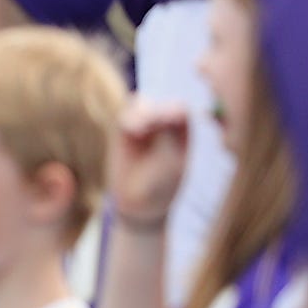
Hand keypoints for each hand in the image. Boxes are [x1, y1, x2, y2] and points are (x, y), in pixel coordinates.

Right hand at [108, 98, 189, 229]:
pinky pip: (126, 115)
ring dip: (140, 115)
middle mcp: (165, 124)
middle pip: (160, 104)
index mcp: (183, 131)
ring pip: (141, 106)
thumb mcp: (171, 163)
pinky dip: (128, 120)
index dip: (171, 111)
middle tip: (148, 126)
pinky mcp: (124, 131)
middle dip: (154, 113)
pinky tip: (130, 131)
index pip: (180, 110)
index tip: (166, 122)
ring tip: (137, 131)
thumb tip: (157, 114)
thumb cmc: (161, 185)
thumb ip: (167, 137)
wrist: (138, 203)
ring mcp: (144, 126)